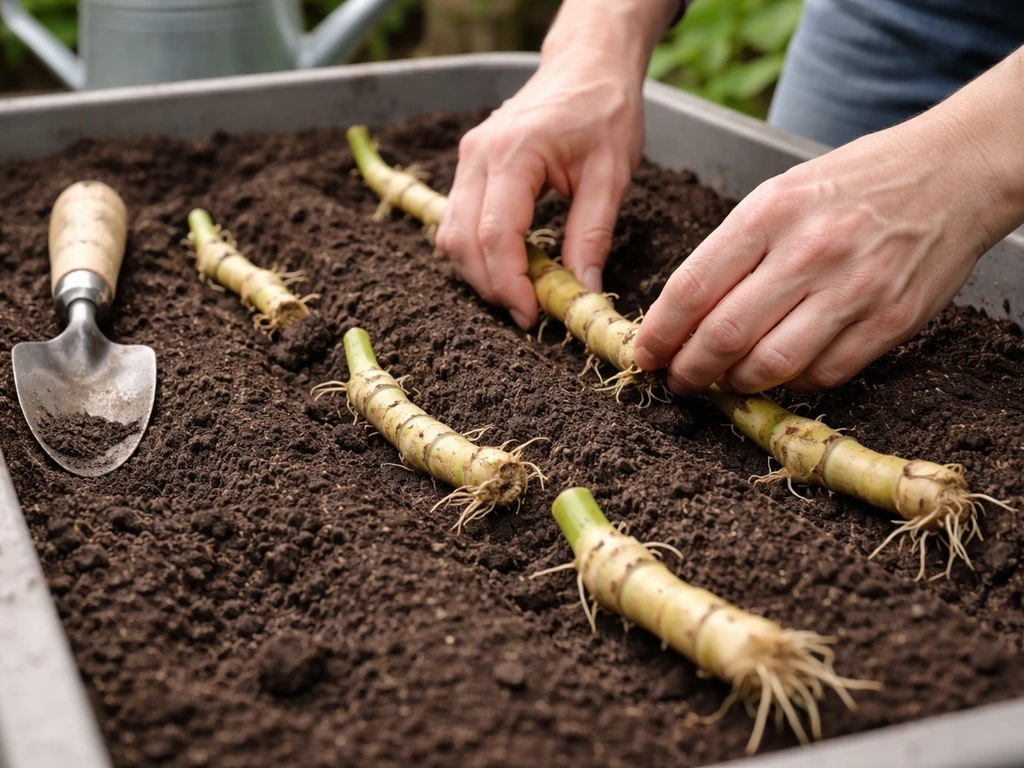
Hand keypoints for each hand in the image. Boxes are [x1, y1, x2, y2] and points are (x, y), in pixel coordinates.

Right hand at [435, 45, 643, 329]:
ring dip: (479, 272)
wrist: (587, 64)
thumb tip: (582, 294)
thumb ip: (592, 235)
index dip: (509, 283)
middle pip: (463, 241)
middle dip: (491, 286)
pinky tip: (508, 264)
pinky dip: (475, 251)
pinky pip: (455, 220)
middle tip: (528, 312)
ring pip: (451, 234)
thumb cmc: (604, 111)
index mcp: (515, 153)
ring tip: (520, 292)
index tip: (532, 314)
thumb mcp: (611, 176)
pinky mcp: (468, 166)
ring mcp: (467, 159)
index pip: (497, 235)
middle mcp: (478, 155)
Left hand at [633, 104, 1023, 395]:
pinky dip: (791, 383)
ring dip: (735, 384)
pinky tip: (780, 371)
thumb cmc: (854, 183)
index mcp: (769, 213)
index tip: (646, 354)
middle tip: (678, 380)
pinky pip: (823, 375)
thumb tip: (683, 314)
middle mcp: (808, 252)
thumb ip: (732, 251)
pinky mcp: (889, 322)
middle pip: (724, 336)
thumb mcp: (780, 194)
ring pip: (770, 365)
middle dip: (689, 370)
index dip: (660, 333)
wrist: (952, 172)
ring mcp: (852, 290)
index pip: (692, 288)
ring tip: (724, 380)